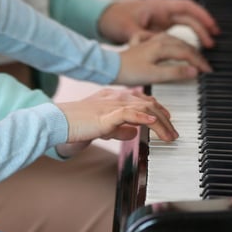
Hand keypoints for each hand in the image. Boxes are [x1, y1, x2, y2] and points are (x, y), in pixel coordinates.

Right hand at [56, 87, 176, 155]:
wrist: (57, 121)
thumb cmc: (77, 124)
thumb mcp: (103, 126)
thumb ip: (119, 128)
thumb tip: (134, 132)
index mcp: (114, 97)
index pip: (143, 100)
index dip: (159, 109)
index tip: (169, 121)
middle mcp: (115, 97)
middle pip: (148, 104)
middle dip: (165, 120)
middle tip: (174, 133)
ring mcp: (111, 105)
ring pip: (143, 109)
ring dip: (160, 123)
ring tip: (169, 135)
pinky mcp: (105, 116)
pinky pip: (128, 113)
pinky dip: (142, 118)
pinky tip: (152, 123)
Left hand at [97, 0, 219, 47]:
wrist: (101, 19)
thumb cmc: (114, 20)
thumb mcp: (129, 32)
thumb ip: (145, 40)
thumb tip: (165, 52)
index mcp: (158, 6)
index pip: (186, 8)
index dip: (201, 18)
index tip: (211, 30)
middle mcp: (161, 10)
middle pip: (188, 15)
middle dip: (203, 26)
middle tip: (214, 41)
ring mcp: (160, 17)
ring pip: (184, 22)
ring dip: (197, 31)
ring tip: (209, 44)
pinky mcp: (157, 25)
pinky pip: (177, 28)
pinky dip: (187, 35)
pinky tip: (192, 45)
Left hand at [114, 31, 211, 85]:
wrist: (108, 67)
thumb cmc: (128, 71)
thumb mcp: (153, 76)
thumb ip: (174, 73)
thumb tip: (193, 71)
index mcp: (162, 46)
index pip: (187, 52)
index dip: (199, 62)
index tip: (208, 72)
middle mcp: (158, 40)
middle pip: (184, 45)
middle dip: (197, 55)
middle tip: (206, 67)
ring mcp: (151, 40)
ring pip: (175, 41)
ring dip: (187, 48)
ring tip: (195, 57)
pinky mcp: (145, 44)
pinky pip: (165, 41)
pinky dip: (174, 45)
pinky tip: (173, 47)